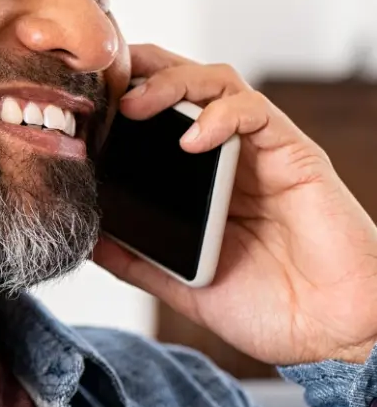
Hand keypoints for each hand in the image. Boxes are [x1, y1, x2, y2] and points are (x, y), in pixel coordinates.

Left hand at [93, 44, 376, 365]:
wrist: (329, 335)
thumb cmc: (268, 306)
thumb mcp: (181, 284)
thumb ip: (136, 259)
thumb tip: (83, 238)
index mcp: (198, 178)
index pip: (155, 115)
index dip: (117, 100)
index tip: (76, 107)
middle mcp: (228, 154)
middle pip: (181, 82)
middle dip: (138, 72)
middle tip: (99, 87)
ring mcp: (260, 150)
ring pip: (216, 81)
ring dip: (171, 83)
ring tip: (135, 106)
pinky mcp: (294, 154)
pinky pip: (256, 113)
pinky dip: (221, 115)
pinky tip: (192, 138)